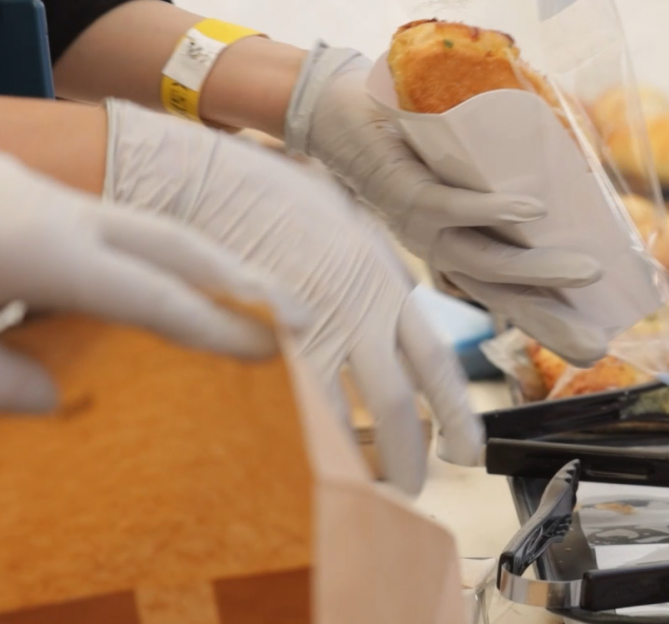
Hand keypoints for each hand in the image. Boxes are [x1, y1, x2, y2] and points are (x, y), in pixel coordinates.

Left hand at [0, 138, 294, 412]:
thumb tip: (52, 400)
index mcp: (44, 250)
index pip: (154, 297)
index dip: (218, 327)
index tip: (273, 351)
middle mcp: (54, 210)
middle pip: (171, 242)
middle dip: (236, 276)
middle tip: (294, 312)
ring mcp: (28, 188)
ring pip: (133, 224)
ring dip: (188, 260)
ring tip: (226, 297)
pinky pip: (90, 219)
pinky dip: (131, 251)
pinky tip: (113, 283)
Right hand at [105, 100, 483, 492]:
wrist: (202, 178)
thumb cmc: (267, 192)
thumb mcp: (341, 221)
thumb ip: (371, 269)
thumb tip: (396, 298)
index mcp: (385, 281)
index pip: (436, 360)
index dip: (456, 413)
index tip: (466, 450)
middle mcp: (358, 308)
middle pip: (397, 402)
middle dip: (407, 455)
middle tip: (408, 489)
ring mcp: (307, 328)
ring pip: (342, 416)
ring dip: (350, 460)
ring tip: (352, 489)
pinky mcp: (258, 342)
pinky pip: (288, 407)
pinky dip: (298, 439)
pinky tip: (295, 460)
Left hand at [282, 44, 610, 363]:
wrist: (328, 107)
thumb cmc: (403, 134)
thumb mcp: (464, 158)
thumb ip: (512, 163)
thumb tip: (582, 159)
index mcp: (453, 244)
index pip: (507, 294)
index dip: (549, 321)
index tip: (593, 349)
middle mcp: (439, 246)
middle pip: (502, 295)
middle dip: (551, 321)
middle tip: (598, 344)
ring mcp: (421, 225)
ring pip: (484, 261)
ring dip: (538, 270)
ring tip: (588, 271)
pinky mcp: (406, 191)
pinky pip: (452, 208)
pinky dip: (494, 211)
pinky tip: (533, 212)